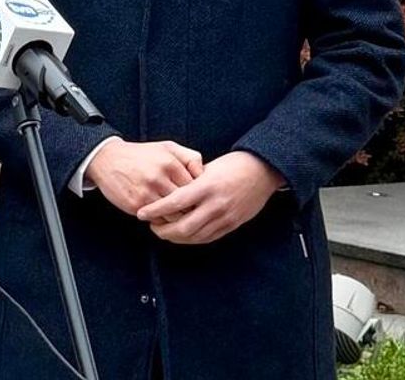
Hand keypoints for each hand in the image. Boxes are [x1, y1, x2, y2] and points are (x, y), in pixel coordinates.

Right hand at [86, 139, 204, 216]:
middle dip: (190, 208)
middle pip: (186, 203)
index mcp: (169, 163)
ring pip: (173, 215)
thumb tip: (204, 174)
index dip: (198, 194)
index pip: (195, 187)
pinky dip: (161, 219)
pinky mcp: (135, 204)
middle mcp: (158, 177)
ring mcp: (146, 192)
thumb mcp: (167, 147)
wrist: (106, 159)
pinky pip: (157, 219)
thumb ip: (189, 157)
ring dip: (176, 217)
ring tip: (176, 213)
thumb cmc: (140, 154)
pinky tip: (161, 213)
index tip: (197, 197)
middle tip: (191, 209)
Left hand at [136, 151, 285, 244]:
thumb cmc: (232, 165)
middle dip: (163, 230)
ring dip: (176, 237)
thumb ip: (189, 182)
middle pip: (183, 227)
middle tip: (151, 226)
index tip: (141, 214)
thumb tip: (167, 191)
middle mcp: (215, 205)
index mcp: (206, 186)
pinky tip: (182, 235)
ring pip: (194, 237)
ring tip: (163, 231)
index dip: (155, 210)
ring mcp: (225, 217)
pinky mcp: (232, 225)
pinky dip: (192, 239)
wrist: (263, 171)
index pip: (174, 203)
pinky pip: (208, 238)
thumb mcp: (207, 168)